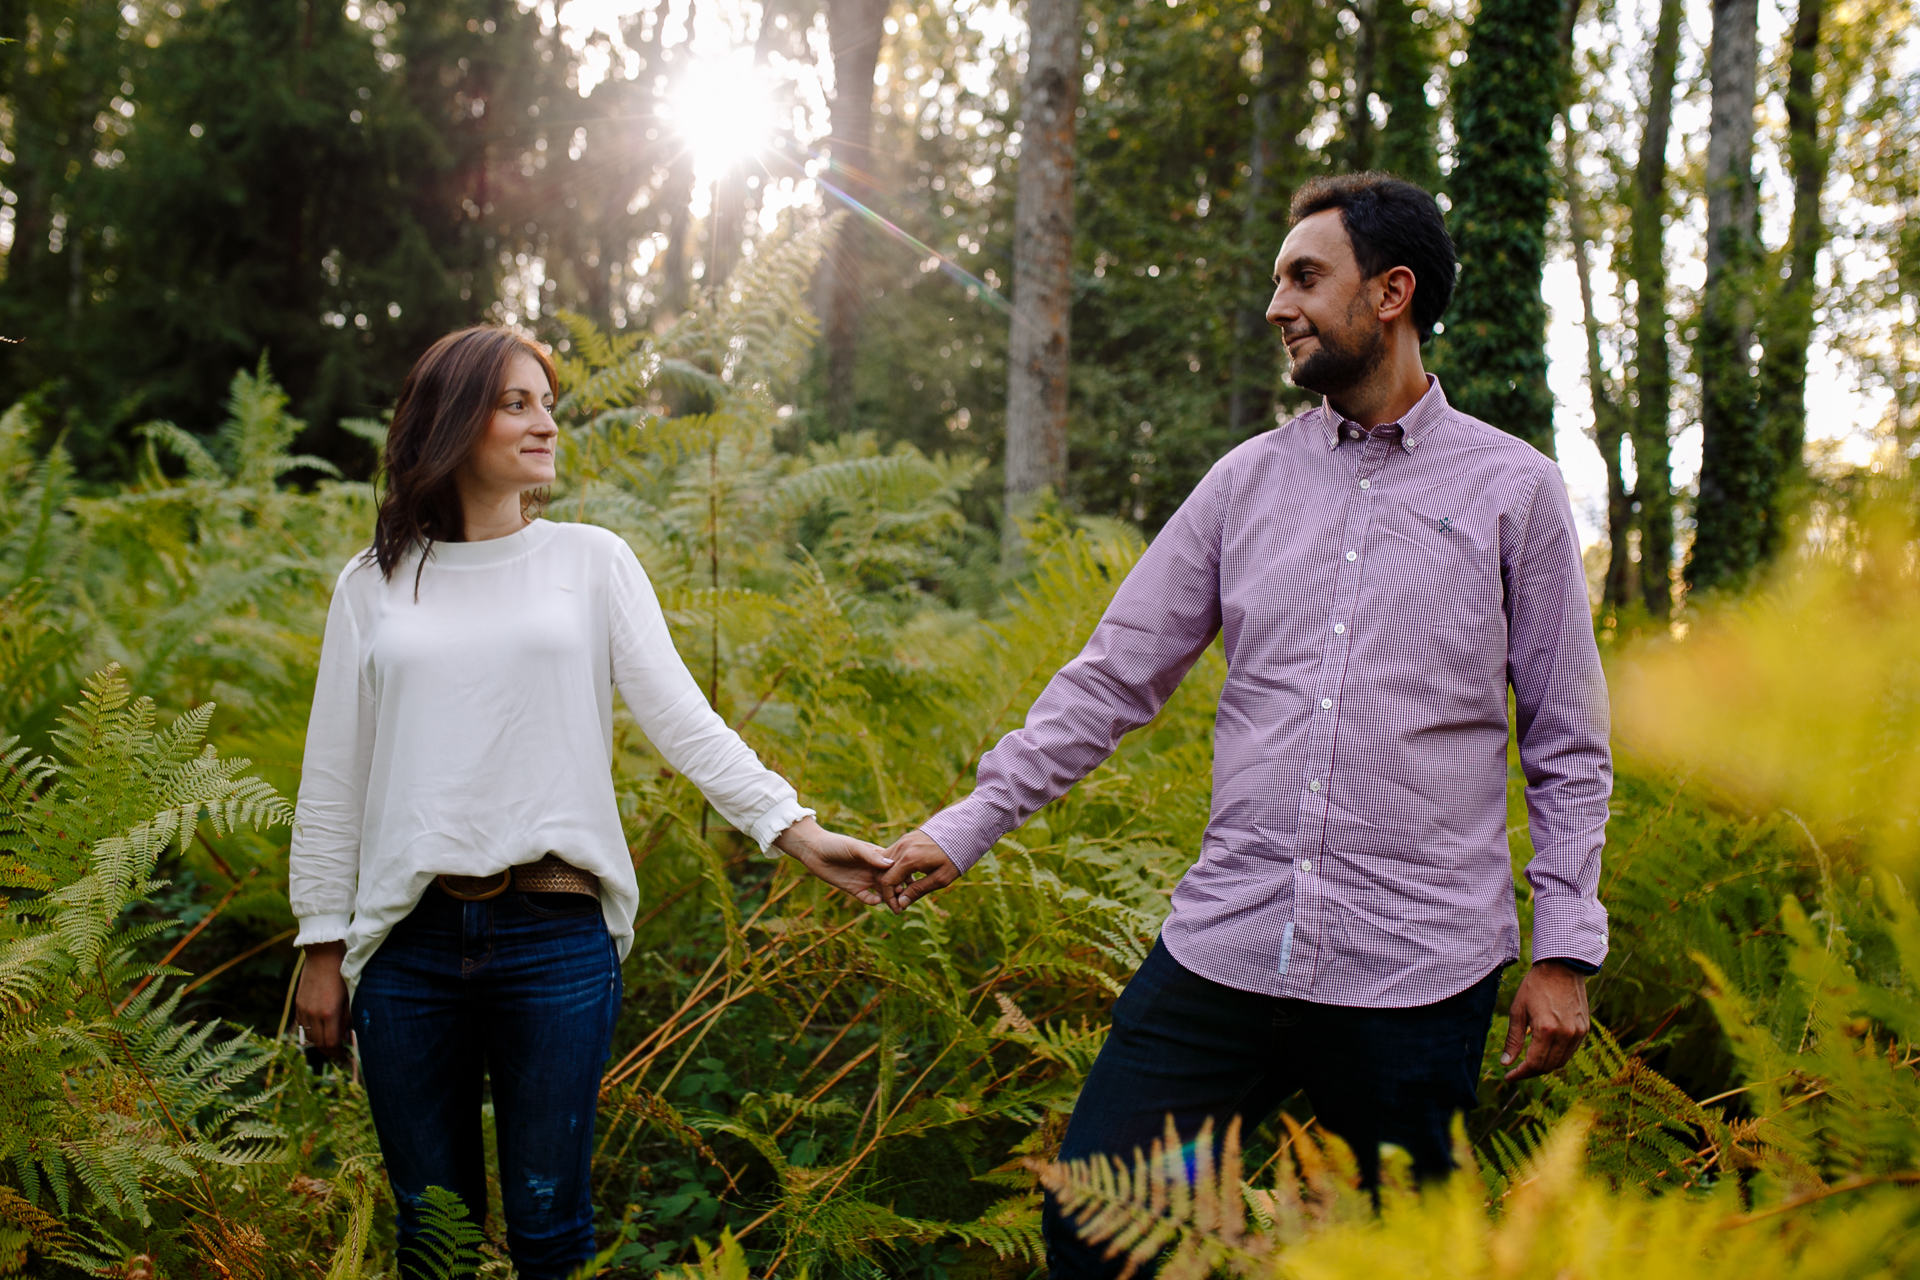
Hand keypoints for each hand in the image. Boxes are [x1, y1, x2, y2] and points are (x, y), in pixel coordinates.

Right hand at [293, 941, 350, 1060]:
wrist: (323, 955)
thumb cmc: (342, 973)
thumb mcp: (350, 997)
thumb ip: (348, 1019)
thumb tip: (346, 1038)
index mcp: (329, 1013)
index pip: (331, 1044)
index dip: (338, 1054)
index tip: (345, 1057)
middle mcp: (313, 1014)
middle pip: (319, 1044)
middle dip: (330, 1052)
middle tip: (340, 1054)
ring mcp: (303, 1009)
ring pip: (309, 1037)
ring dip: (320, 1043)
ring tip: (331, 1043)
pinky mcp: (298, 1004)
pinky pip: (303, 1026)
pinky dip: (311, 1032)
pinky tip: (321, 1030)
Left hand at [775, 816, 894, 905]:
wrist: (814, 851)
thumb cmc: (836, 844)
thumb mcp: (854, 847)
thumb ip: (871, 856)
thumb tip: (890, 864)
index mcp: (877, 856)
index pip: (895, 866)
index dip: (903, 873)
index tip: (911, 879)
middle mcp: (873, 869)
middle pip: (891, 881)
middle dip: (899, 889)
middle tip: (906, 896)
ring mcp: (865, 879)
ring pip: (882, 891)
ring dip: (889, 898)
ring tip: (895, 903)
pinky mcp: (854, 889)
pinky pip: (867, 898)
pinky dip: (873, 900)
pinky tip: (877, 901)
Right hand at [877, 829, 959, 913]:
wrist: (963, 831)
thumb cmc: (954, 857)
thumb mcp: (941, 878)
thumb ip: (919, 890)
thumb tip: (901, 903)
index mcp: (910, 859)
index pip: (887, 881)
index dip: (889, 898)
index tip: (898, 909)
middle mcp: (902, 847)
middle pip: (882, 872)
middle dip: (888, 890)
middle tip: (901, 902)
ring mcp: (903, 841)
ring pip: (885, 864)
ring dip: (891, 878)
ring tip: (905, 890)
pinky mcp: (906, 838)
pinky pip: (893, 855)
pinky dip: (895, 869)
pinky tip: (908, 878)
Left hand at [1501, 960, 1590, 1080]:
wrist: (1561, 967)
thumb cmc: (1535, 986)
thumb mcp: (1517, 1011)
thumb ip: (1513, 1040)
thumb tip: (1505, 1063)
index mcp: (1546, 1030)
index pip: (1534, 1064)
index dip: (1520, 1074)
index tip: (1508, 1077)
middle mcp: (1565, 1034)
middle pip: (1548, 1066)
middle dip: (1530, 1071)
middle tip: (1516, 1070)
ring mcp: (1578, 1033)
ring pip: (1561, 1062)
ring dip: (1544, 1066)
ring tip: (1529, 1062)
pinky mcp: (1584, 1029)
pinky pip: (1570, 1052)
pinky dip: (1557, 1056)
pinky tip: (1545, 1051)